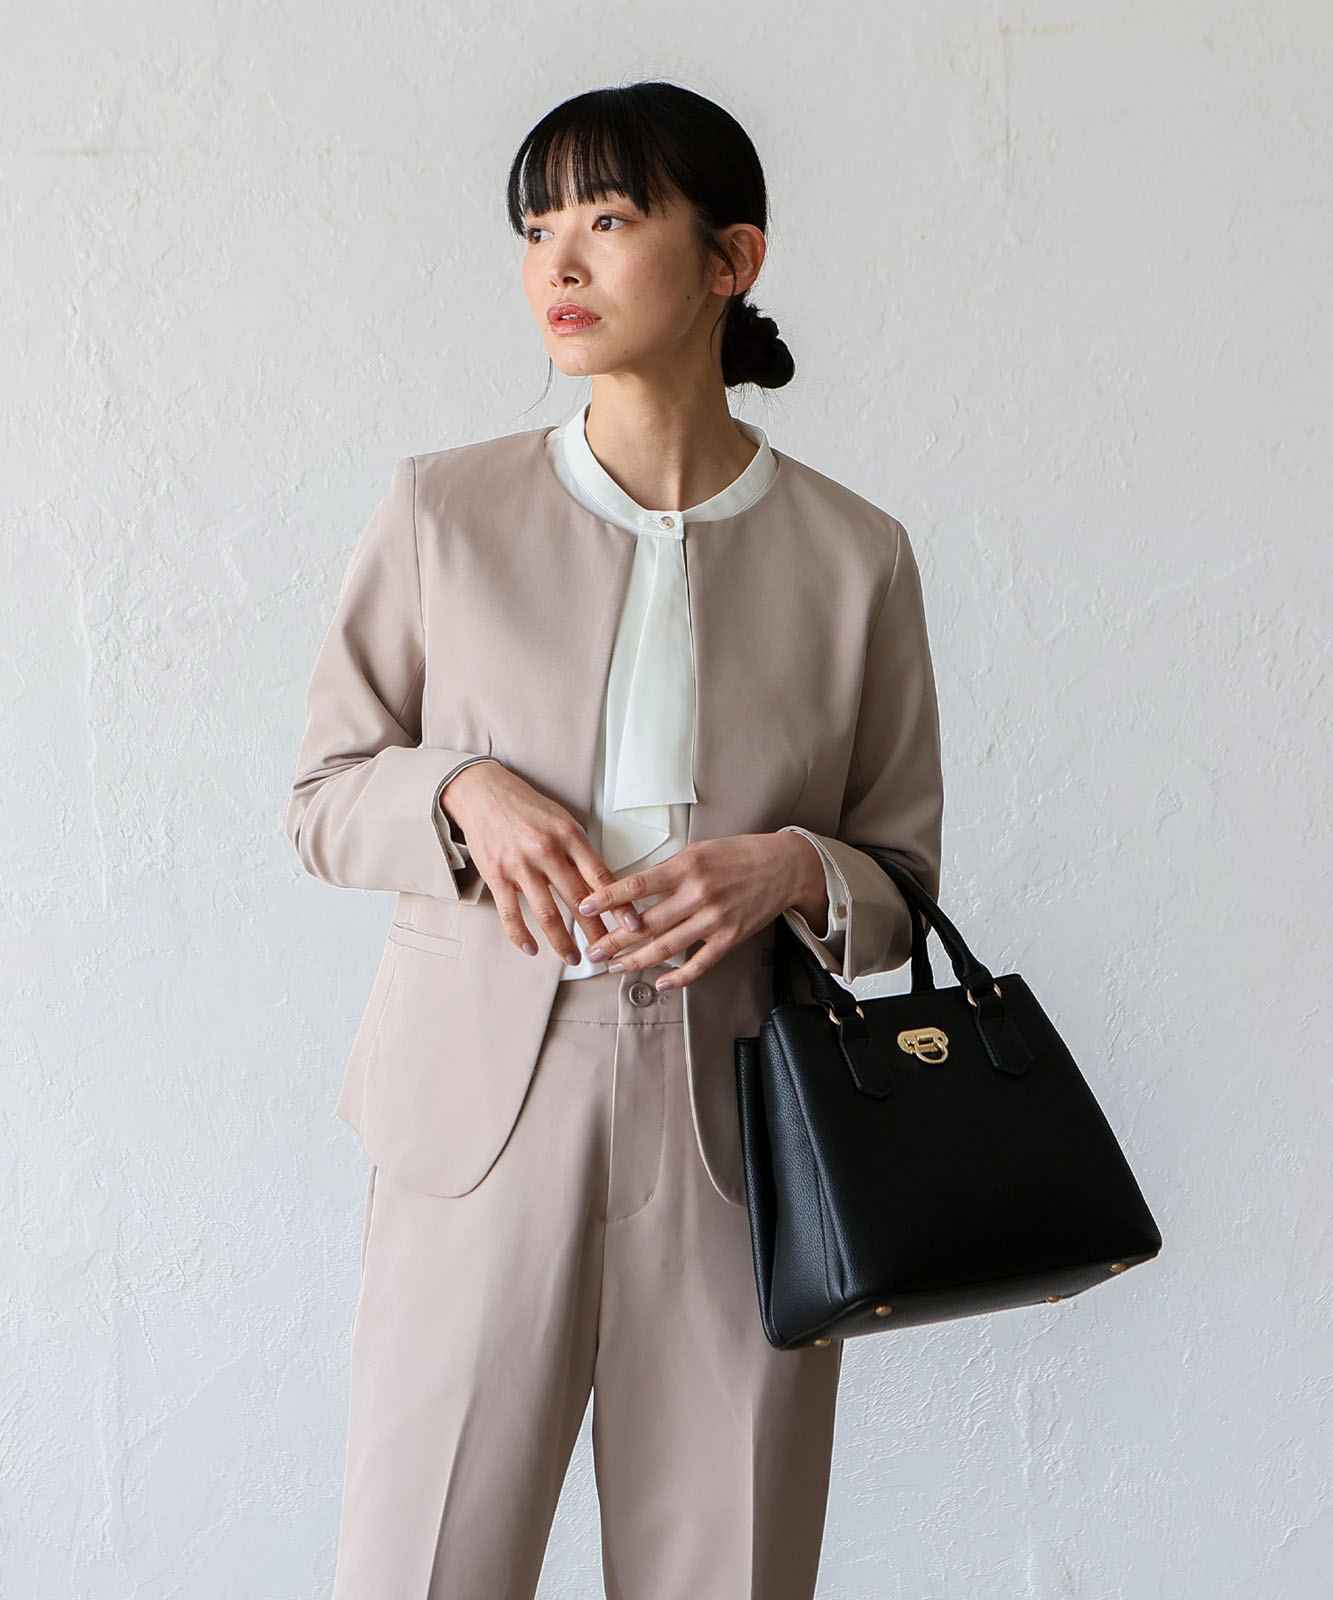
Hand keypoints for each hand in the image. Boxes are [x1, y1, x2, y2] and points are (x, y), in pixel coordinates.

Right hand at [438, 763, 642, 963]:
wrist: (482, 792)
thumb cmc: (526, 806)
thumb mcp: (561, 820)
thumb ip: (579, 852)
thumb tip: (603, 886)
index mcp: (568, 834)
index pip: (600, 875)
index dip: (619, 904)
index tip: (632, 925)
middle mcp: (546, 850)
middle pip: (578, 899)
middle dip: (596, 930)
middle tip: (608, 951)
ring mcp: (520, 864)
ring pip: (547, 913)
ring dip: (562, 942)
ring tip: (574, 957)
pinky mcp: (496, 875)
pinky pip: (511, 913)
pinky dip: (521, 935)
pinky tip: (532, 948)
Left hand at [575, 831, 824, 990]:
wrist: (784, 866)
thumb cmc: (739, 854)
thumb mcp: (699, 850)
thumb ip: (668, 870)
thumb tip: (633, 889)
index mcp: (687, 866)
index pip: (637, 885)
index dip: (608, 898)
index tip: (585, 906)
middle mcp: (699, 894)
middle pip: (646, 923)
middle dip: (614, 939)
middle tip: (593, 949)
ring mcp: (715, 919)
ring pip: (667, 946)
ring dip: (637, 960)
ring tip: (615, 966)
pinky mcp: (730, 938)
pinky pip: (700, 963)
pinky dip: (679, 977)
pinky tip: (661, 982)